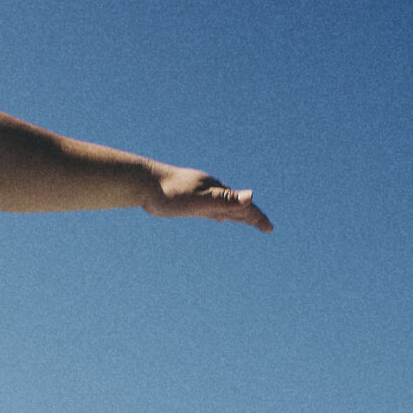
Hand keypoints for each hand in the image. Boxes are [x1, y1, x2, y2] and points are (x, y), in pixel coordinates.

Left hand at [144, 165, 273, 231]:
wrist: (143, 183)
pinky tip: (218, 217)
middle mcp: (211, 192)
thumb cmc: (170, 192)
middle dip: (252, 216)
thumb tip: (252, 195)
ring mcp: (200, 195)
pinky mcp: (189, 201)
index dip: (257, 217)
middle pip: (237, 206)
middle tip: (266, 227)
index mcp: (217, 192)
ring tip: (247, 221)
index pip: (243, 206)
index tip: (270, 228)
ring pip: (224, 207)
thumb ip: (225, 199)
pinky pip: (210, 209)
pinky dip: (219, 213)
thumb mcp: (200, 199)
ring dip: (237, 214)